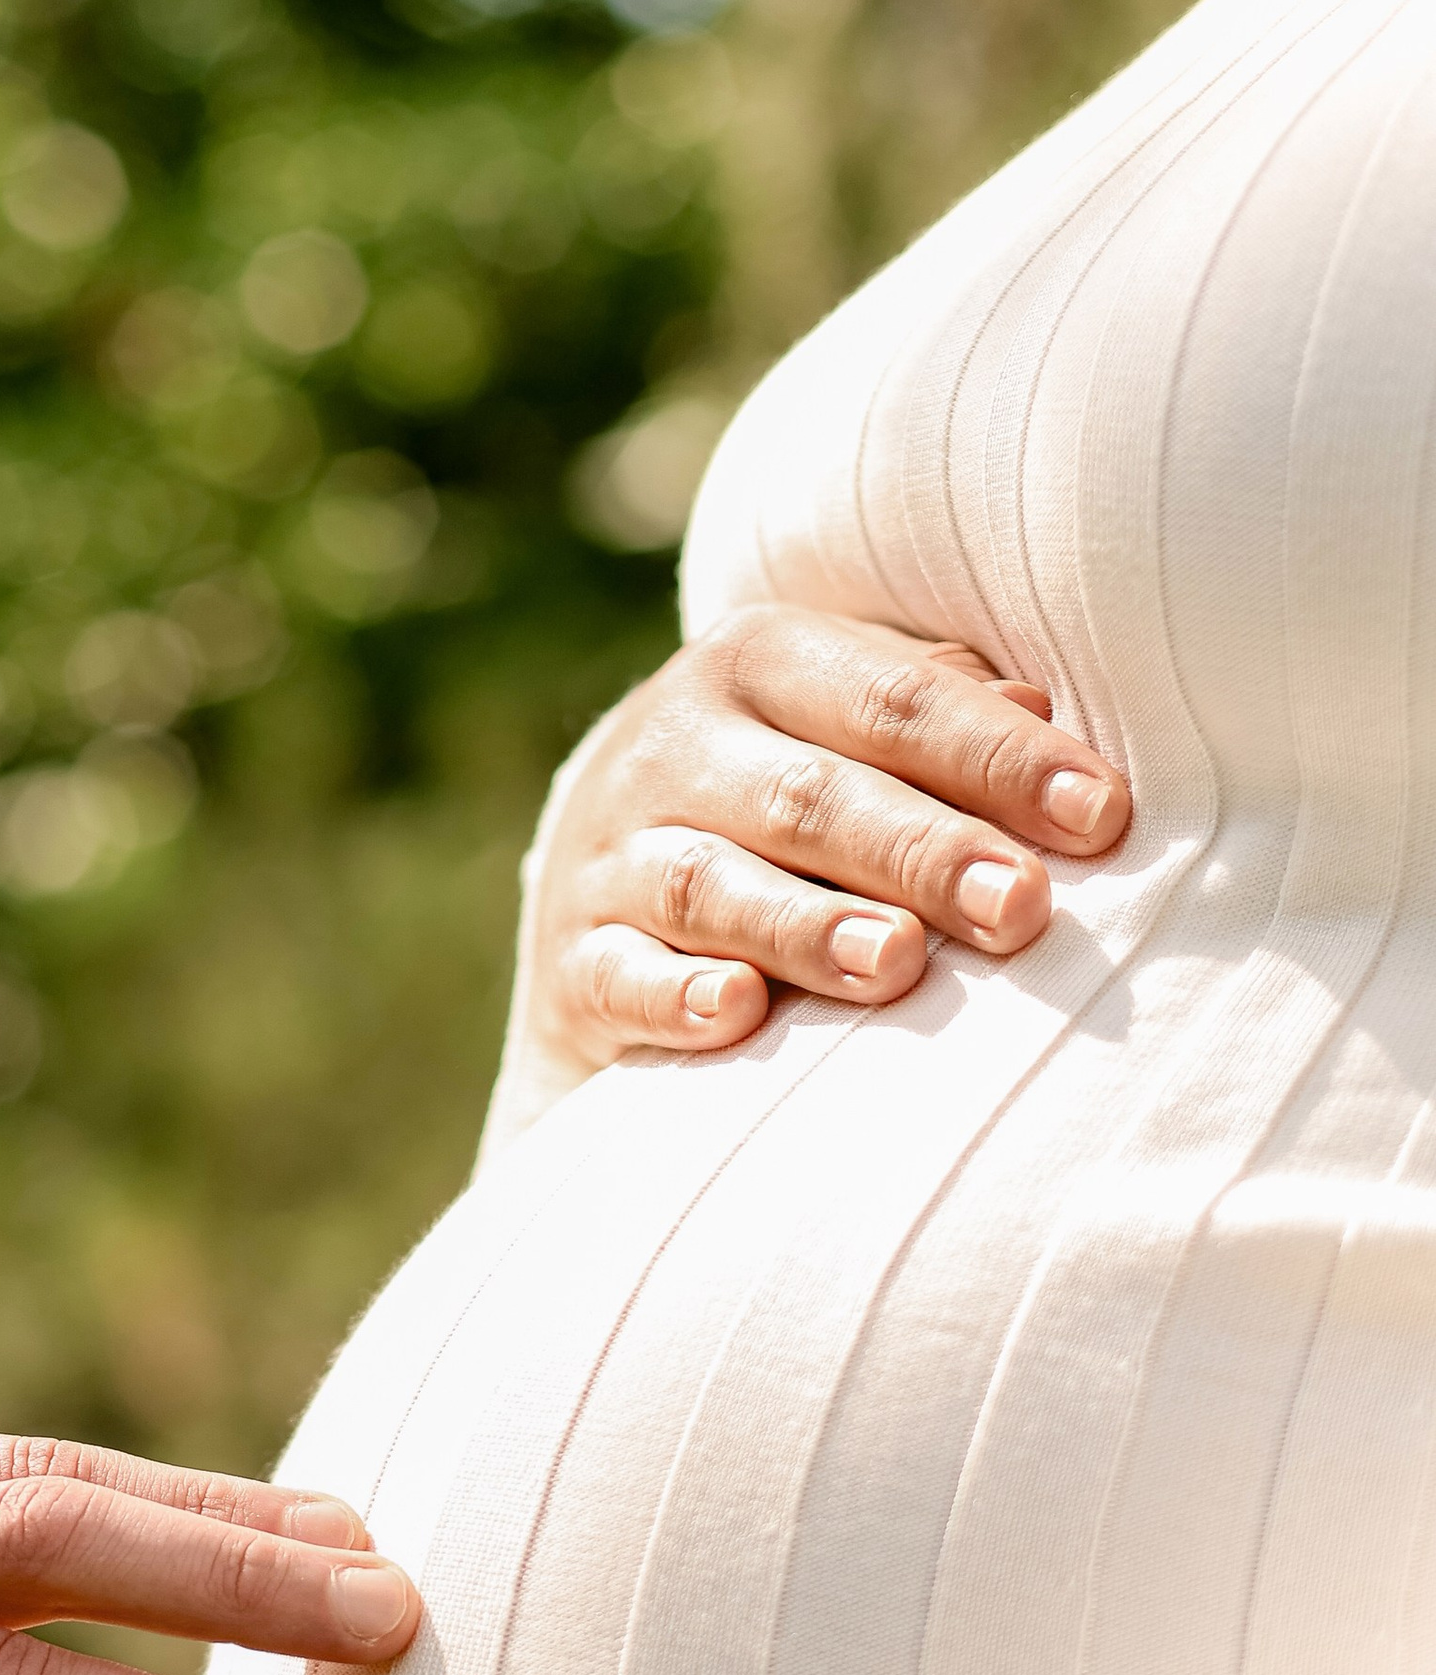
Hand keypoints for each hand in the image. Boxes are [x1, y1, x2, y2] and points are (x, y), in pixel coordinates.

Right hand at [492, 607, 1129, 1137]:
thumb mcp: (849, 727)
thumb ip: (942, 715)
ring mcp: (612, 857)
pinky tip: (739, 1013)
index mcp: (758, 661)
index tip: (1101, 818)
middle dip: (923, 852)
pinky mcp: (572, 962)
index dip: (999, 759)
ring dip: (808, 928)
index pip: (894, 702)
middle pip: (809, 796)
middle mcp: (672, 746)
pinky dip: (677, 997)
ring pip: (710, 885)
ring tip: (900, 963)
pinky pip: (621, 977)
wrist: (601, 883)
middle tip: (1021, 909)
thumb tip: (1049, 719)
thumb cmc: (783, 794)